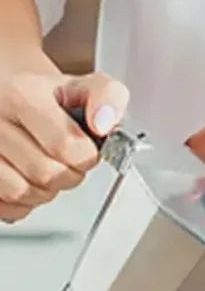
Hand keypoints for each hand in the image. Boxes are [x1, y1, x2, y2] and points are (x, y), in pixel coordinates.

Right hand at [0, 68, 128, 222]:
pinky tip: (25, 178)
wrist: (8, 95)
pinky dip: (22, 202)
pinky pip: (4, 205)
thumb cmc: (46, 97)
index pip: (66, 146)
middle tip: (67, 159)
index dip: (86, 155)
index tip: (85, 148)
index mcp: (21, 94)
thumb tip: (104, 123)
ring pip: (21, 193)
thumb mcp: (83, 85)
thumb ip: (108, 97)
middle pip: (45, 174)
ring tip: (46, 168)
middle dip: (68, 174)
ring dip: (45, 190)